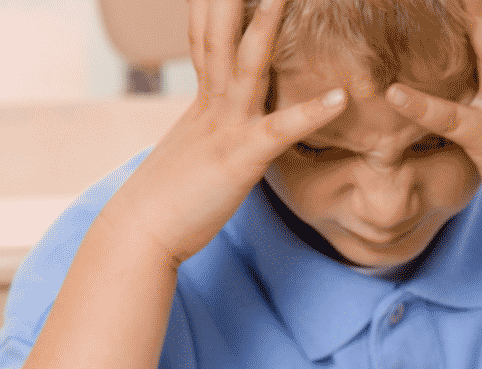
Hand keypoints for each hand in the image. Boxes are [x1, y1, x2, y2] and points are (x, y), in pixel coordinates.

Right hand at [101, 0, 346, 266]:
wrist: (142, 231)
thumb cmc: (166, 200)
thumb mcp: (190, 153)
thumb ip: (207, 132)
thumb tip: (215, 129)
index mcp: (200, 102)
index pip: (207, 37)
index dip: (216, 3)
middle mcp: (211, 104)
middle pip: (222, 33)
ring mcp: (225, 128)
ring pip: (248, 65)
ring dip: (267, 25)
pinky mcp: (240, 160)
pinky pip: (280, 131)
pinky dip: (310, 114)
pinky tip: (339, 97)